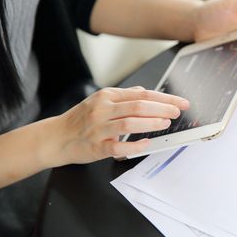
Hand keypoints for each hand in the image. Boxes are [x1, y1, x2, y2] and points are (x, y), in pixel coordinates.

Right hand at [54, 87, 189, 162]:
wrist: (55, 137)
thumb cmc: (81, 119)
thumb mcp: (101, 100)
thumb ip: (124, 96)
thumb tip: (145, 91)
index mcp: (107, 96)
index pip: (142, 94)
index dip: (164, 99)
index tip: (180, 102)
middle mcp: (103, 109)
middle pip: (138, 106)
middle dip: (162, 109)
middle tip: (177, 112)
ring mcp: (99, 128)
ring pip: (129, 123)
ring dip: (151, 123)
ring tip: (165, 124)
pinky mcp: (96, 146)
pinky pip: (118, 146)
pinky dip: (134, 145)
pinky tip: (146, 143)